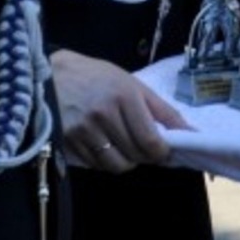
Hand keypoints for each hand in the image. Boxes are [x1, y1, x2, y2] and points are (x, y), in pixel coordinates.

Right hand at [50, 49, 186, 172]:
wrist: (51, 74)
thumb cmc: (96, 77)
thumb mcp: (131, 84)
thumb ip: (161, 109)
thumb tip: (188, 132)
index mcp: (124, 96)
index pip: (150, 140)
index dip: (161, 153)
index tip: (164, 152)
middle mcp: (104, 114)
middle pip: (135, 155)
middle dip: (145, 156)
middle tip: (144, 147)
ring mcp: (84, 129)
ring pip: (116, 164)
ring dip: (125, 161)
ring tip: (124, 146)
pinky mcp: (69, 141)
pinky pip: (96, 164)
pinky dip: (105, 160)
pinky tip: (104, 145)